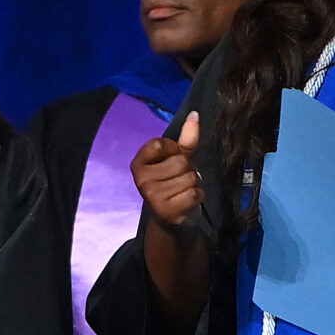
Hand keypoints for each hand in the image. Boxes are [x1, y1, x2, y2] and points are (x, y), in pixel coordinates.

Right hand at [132, 112, 202, 232]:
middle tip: (180, 180)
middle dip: (188, 169)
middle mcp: (140, 179)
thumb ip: (186, 138)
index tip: (171, 161)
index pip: (160, 143)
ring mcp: (152, 196)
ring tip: (183, 191)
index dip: (174, 150)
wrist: (172, 219)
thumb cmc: (174, 183)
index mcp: (137, 163)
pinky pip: (194, 193)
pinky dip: (197, 196)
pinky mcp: (166, 211)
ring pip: (190, 178)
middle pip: (180, 161)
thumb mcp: (177, 159)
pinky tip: (187, 201)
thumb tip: (195, 114)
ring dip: (194, 184)